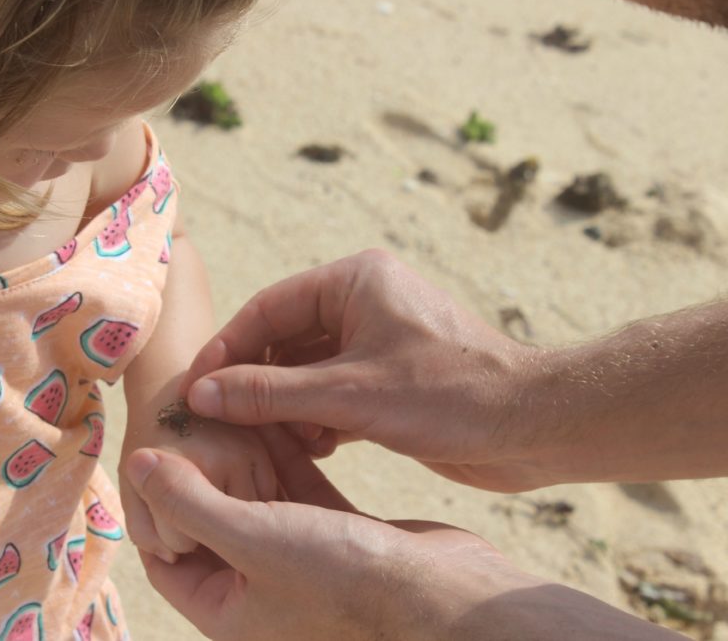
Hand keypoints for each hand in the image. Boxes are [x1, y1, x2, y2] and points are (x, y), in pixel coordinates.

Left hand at [125, 426, 686, 640]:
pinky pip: (298, 483)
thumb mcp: (253, 541)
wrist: (445, 595)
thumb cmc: (344, 582)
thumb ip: (190, 503)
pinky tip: (277, 409)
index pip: (167, 555)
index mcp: (228, 607)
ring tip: (229, 398)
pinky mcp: (336, 529)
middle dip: (202, 466)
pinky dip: (287, 450)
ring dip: (246, 450)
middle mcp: (260, 586)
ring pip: (258, 494)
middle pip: (212, 516)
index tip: (150, 448)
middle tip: (189, 411)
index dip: (154, 504)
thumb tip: (137, 464)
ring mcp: (299, 556)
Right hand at [180, 250, 549, 491]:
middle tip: (218, 421)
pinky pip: (332, 393)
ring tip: (266, 441)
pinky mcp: (389, 380)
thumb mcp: (350, 393)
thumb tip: (203, 395)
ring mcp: (377, 342)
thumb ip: (270, 393)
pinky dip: (315, 419)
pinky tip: (308, 448)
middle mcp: (363, 303)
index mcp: (355, 281)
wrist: (535, 428)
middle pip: (283, 340)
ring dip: (285, 407)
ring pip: (306, 372)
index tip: (194, 388)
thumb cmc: (452, 394)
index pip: (268, 308)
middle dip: (255, 383)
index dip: (227, 349)